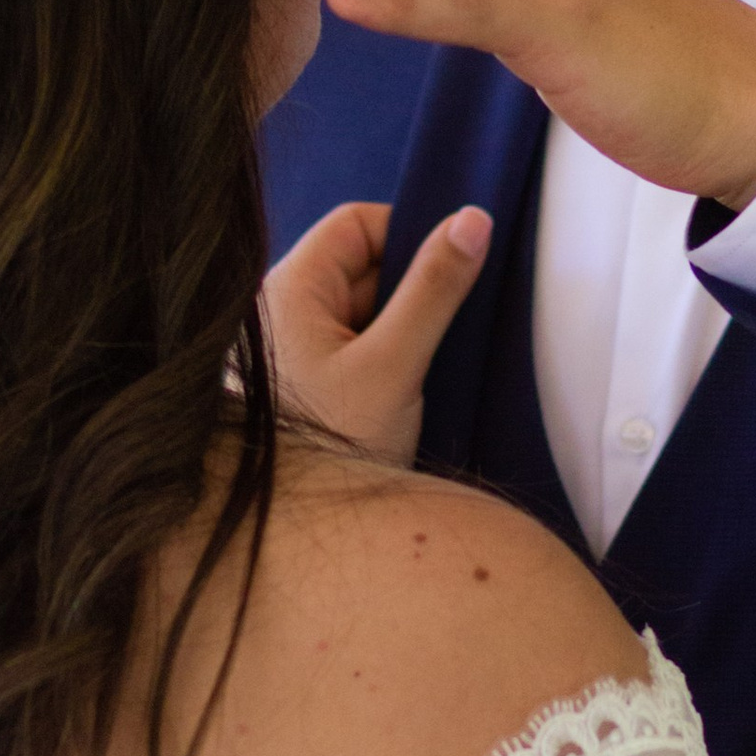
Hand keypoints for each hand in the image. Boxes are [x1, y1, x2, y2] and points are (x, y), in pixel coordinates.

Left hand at [262, 199, 491, 463]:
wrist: (293, 536)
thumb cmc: (336, 444)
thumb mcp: (395, 363)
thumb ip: (435, 288)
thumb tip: (472, 219)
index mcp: (291, 289)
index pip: (356, 223)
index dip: (410, 233)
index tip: (451, 272)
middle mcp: (282, 311)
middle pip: (362, 266)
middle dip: (412, 290)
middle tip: (443, 333)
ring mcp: (292, 350)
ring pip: (364, 311)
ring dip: (404, 330)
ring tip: (422, 368)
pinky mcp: (308, 385)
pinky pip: (356, 349)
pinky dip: (388, 359)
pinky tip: (407, 391)